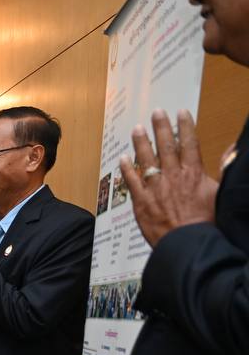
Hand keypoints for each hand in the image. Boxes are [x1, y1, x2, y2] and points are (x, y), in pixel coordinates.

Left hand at [119, 109, 217, 246]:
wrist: (188, 242)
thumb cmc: (207, 221)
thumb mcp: (220, 192)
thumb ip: (224, 169)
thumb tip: (231, 149)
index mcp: (193, 173)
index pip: (189, 143)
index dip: (185, 126)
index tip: (181, 113)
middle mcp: (173, 176)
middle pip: (166, 146)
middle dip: (162, 127)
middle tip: (157, 112)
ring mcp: (155, 188)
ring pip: (146, 160)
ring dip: (141, 142)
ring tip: (137, 129)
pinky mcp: (141, 202)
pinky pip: (131, 181)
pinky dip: (126, 169)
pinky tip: (122, 158)